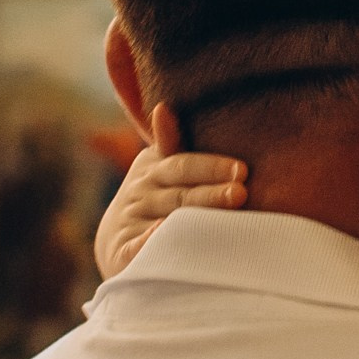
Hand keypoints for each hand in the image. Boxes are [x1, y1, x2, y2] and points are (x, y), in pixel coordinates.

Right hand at [94, 146, 244, 278]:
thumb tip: (162, 108)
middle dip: (211, 194)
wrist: (115, 241)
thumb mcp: (159, 167)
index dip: (211, 167)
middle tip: (241, 193)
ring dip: (193, 219)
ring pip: (166, 219)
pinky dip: (149, 240)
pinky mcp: (121, 250)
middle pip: (181, 194)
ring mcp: (131, 221)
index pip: (183, 164)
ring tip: (222, 221)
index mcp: (153, 168)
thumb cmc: (154, 199)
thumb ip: (169, 143)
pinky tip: (165, 233)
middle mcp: (140, 192)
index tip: (242, 170)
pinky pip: (136, 246)